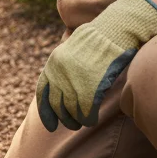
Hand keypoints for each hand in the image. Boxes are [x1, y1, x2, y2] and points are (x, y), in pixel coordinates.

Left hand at [35, 0, 156, 131]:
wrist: (113, 31)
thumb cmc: (98, 40)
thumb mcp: (72, 51)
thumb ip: (63, 69)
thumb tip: (61, 92)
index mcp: (53, 63)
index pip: (42, 94)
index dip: (46, 113)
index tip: (50, 126)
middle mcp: (59, 73)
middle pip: (57, 106)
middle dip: (65, 119)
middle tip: (73, 125)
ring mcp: (74, 81)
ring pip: (71, 112)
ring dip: (78, 121)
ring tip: (84, 122)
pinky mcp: (89, 88)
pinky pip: (86, 112)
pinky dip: (88, 119)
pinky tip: (93, 120)